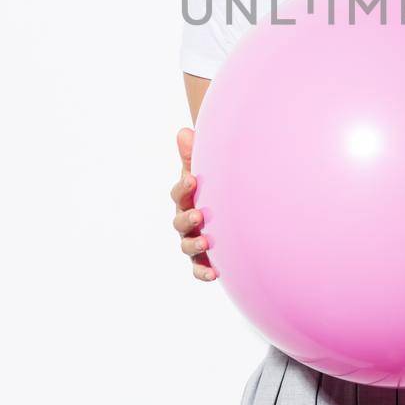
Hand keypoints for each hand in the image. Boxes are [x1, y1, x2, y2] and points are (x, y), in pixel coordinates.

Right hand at [171, 127, 217, 281]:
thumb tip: (184, 131)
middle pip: (179, 221)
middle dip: (187, 218)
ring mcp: (192, 240)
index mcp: (185, 199)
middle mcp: (185, 221)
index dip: (184, 186)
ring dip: (194, 245)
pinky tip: (215, 273)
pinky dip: (203, 271)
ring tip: (207, 242)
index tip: (193, 178)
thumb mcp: (204, 168)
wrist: (225, 209)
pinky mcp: (203, 258)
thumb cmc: (211, 186)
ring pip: (187, 246)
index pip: (179, 193)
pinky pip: (198, 268)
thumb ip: (193, 154)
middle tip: (199, 215)